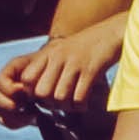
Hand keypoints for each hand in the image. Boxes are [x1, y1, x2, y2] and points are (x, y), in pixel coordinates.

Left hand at [0, 19, 123, 112]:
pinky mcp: (91, 70)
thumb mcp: (60, 50)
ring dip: (66, 107)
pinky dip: (81, 106)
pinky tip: (84, 104)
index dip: (31, 92)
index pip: (27, 78)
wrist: (112, 32)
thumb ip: (45, 66)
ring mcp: (75, 63)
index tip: (43, 96)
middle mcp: (58, 57)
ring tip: (72, 105)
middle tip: (59, 104)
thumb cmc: (85, 46)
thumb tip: (33, 90)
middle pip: (41, 92)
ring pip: (59, 97)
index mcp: (48, 53)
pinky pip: (79, 97)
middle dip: (49, 104)